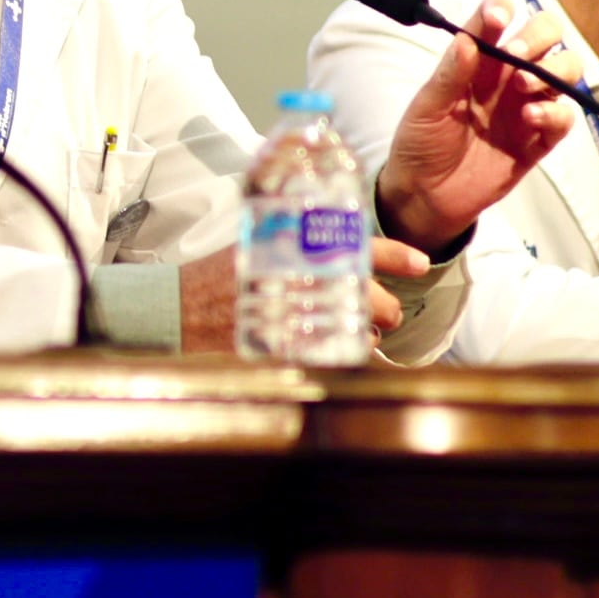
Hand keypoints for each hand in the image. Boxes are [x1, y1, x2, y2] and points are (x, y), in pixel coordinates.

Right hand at [174, 236, 429, 352]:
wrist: (178, 308)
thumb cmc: (216, 276)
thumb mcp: (256, 243)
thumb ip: (296, 240)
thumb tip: (338, 245)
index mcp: (300, 247)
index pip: (361, 246)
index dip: (396, 255)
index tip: (421, 264)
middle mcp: (305, 280)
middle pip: (371, 298)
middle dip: (386, 308)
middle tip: (386, 313)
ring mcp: (299, 316)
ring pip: (359, 331)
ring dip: (364, 333)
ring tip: (352, 331)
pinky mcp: (291, 348)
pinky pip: (336, 356)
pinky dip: (342, 355)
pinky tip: (334, 351)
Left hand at [374, 0, 581, 251]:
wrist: (425, 196)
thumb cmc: (421, 144)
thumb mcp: (426, 107)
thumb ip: (449, 73)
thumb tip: (468, 39)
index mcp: (478, 61)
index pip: (499, 20)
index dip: (502, 10)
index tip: (498, 17)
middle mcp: (507, 76)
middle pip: (547, 36)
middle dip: (539, 36)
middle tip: (516, 56)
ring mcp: (526, 106)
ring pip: (566, 69)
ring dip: (553, 69)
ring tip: (522, 87)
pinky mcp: (538, 140)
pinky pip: (564, 116)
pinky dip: (555, 111)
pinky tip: (530, 117)